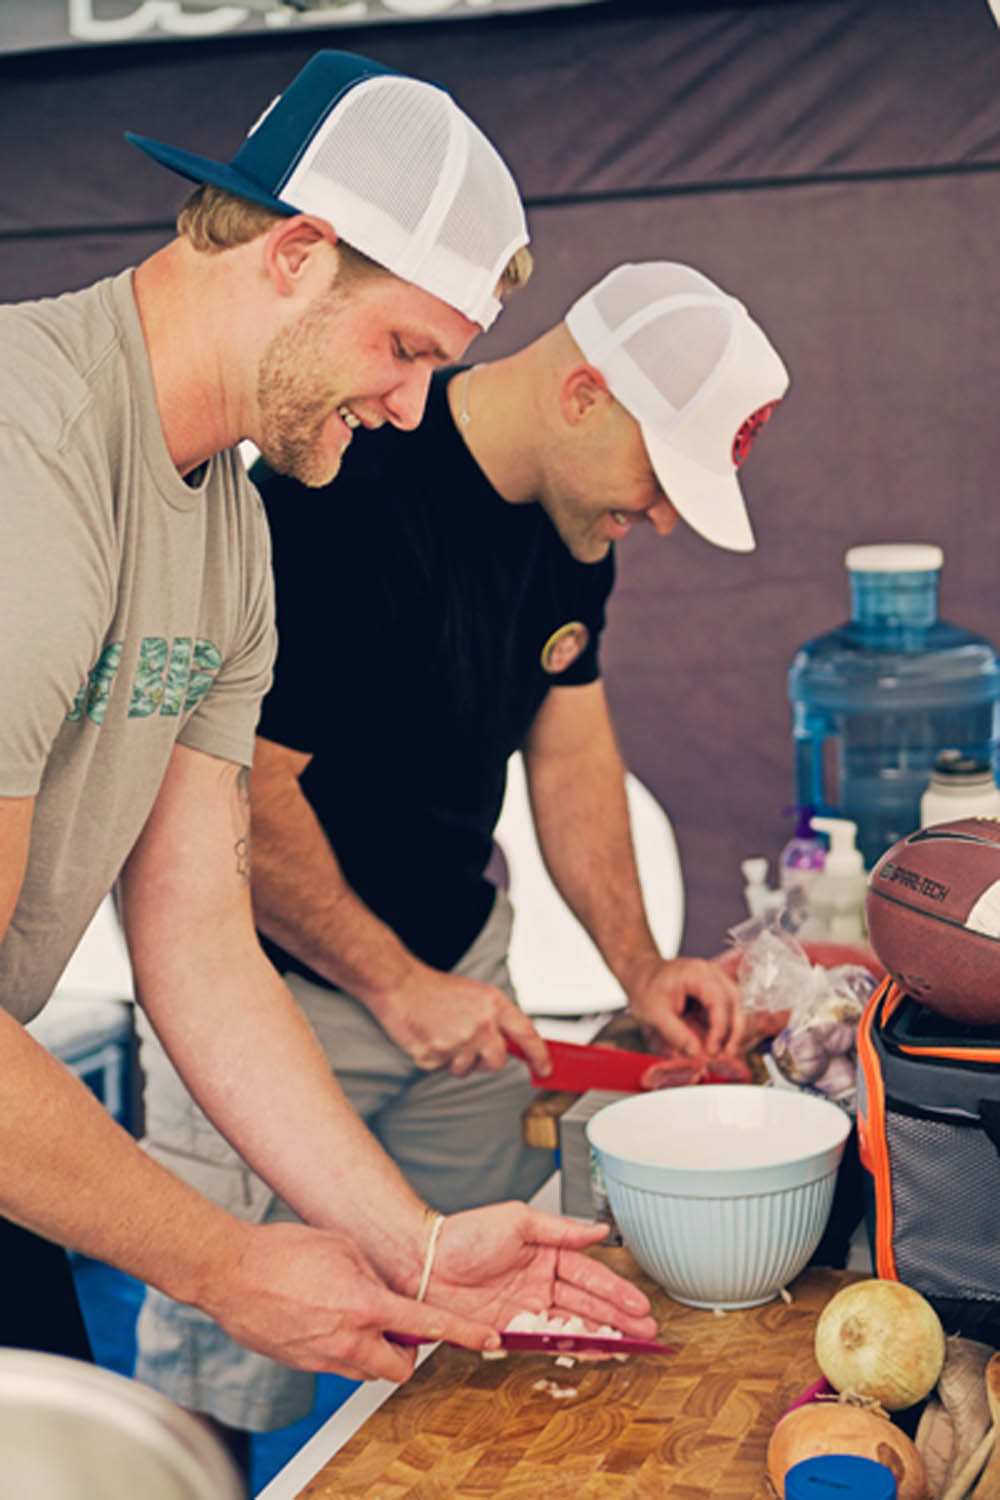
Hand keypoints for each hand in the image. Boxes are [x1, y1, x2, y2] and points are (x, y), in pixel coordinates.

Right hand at [199, 1221, 503, 1381]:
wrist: (232, 1273)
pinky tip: (325, 1320)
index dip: (462, 1335)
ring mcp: (323, 1357)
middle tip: (397, 1329)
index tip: (488, 1341)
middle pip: (399, 1368)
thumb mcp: (343, 1248)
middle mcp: (348, 1339)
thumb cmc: (284, 1252)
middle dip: (406, 1354)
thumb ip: (373, 1276)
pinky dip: (342, 1350)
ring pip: (367, 1371)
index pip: (427, 1327)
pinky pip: (336, 1366)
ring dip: (374, 1354)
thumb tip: (386, 1294)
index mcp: (365, 1305)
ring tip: (355, 1318)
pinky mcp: (302, 1365)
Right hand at [375, 966, 550, 1078]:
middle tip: (469, 1044)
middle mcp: (479, 1025)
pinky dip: (436, 1059)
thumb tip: (513, 1043)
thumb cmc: (435, 989)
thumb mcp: (476, 994)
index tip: (545, 1069)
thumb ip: (496, 1018)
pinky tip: (429, 1037)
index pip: (527, 1035)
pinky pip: (442, 1069)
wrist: (400, 985)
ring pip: (467, 1069)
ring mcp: (457, 1043)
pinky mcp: (434, 1057)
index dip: (539, 1055)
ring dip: (457, 1059)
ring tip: (442, 1033)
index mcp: (493, 1005)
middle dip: (486, 1060)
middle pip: (497, 1062)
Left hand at [424, 1203, 656, 1336]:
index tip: (639, 1304)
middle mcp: (540, 1283)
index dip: (616, 1290)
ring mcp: (527, 1308)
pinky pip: (547, 1341)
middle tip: (647, 1330)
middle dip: (619, 1317)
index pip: (590, 1275)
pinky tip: (593, 1352)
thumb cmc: (465, 1233)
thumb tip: (598, 1230)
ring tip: (631, 1344)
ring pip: (573, 1324)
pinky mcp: (510, 1330)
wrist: (425, 1261)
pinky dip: (571, 1347)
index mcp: (546, 1254)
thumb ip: (561, 1229)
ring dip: (603, 1334)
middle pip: (588, 1303)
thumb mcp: (518, 1221)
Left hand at [624, 954, 744, 1058]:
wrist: (640, 973)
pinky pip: (727, 1007)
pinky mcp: (713, 990)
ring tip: (726, 1051)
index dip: (720, 1029)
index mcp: (697, 973)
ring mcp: (714, 979)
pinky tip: (719, 1042)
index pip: (719, 1001)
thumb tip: (697, 1054)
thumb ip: (676, 1034)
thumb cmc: (645, 988)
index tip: (713, 1051)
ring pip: (735, 1004)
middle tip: (728, 1054)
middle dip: (734, 1030)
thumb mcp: (655, 1014)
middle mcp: (711, 973)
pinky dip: (726, 1025)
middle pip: (735, 1001)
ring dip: (733, 1028)